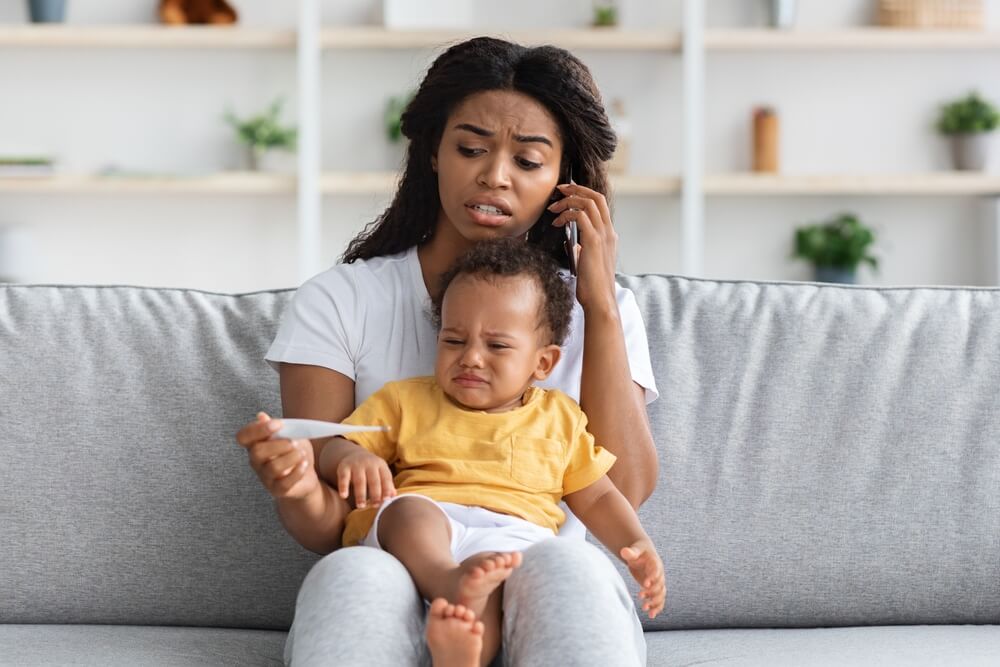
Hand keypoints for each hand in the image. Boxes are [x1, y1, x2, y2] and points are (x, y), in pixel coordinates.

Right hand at [236, 412, 318, 499]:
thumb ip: (277, 427)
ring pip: (273, 468)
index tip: (278, 424)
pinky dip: (297, 472)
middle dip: (279, 444)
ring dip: (291, 457)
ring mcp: (266, 477)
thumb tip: (261, 416)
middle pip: (257, 452)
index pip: (243, 436)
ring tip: (301, 454)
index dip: (257, 429)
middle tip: (294, 442)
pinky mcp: (278, 490)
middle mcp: (256, 462)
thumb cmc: (294, 451)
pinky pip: (284, 483)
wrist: (306, 475)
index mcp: (256, 444)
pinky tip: (304, 464)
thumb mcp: (290, 434)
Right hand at [336, 448, 395, 508]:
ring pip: (359, 480)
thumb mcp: (381, 473)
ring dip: (360, 494)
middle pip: (374, 480)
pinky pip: (344, 477)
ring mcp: (356, 465)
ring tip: (361, 506)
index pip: (385, 478)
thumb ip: (387, 484)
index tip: (386, 500)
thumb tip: (393, 496)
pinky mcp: (344, 467)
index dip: (387, 489)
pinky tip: (344, 496)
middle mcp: (369, 464)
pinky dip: (343, 487)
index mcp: (381, 465)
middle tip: (375, 506)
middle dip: (375, 494)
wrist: (354, 455)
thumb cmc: (371, 470)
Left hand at [546, 182, 617, 310]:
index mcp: (609, 236)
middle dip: (576, 189)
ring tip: (554, 207)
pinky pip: (580, 216)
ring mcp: (603, 235)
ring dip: (569, 200)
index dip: (583, 195)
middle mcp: (609, 232)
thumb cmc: (592, 286)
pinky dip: (567, 214)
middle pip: (596, 197)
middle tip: (560, 190)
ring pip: (589, 202)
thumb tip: (571, 243)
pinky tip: (557, 222)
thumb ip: (581, 250)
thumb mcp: (586, 263)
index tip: (566, 194)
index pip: (599, 205)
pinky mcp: (594, 241)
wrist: (600, 300)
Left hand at [620, 539, 665, 618]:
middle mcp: (659, 574)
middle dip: (652, 592)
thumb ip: (631, 552)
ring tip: (644, 608)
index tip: (645, 584)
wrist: (643, 553)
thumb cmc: (638, 550)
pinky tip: (651, 615)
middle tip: (640, 596)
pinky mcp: (654, 589)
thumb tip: (624, 551)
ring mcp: (658, 582)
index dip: (652, 578)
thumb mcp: (635, 549)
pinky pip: (659, 599)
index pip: (656, 571)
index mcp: (655, 563)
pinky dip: (657, 607)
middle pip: (660, 585)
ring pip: (661, 594)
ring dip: (654, 602)